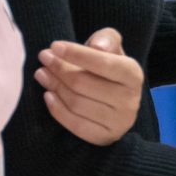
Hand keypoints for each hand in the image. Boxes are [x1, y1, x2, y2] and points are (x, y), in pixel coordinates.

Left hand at [39, 29, 143, 145]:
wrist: (116, 101)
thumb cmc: (107, 69)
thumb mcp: (111, 47)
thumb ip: (106, 38)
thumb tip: (97, 47)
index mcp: (133, 74)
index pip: (102, 62)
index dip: (76, 53)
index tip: (54, 46)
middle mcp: (130, 100)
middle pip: (83, 83)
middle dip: (59, 69)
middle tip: (44, 59)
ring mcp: (119, 122)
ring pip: (76, 103)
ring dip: (54, 87)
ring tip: (42, 74)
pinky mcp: (106, 137)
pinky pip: (76, 125)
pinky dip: (58, 110)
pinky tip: (48, 96)